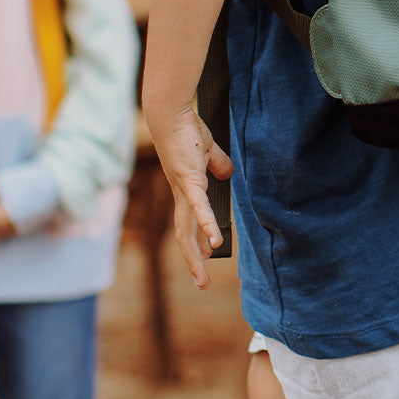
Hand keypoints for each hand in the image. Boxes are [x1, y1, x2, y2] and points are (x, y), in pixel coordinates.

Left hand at [149, 109, 232, 289]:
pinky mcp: (189, 179)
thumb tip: (227, 174)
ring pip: (187, 230)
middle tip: (200, 282)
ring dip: (194, 255)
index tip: (206, 255)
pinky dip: (207, 225)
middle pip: (184, 235)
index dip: (196, 241)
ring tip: (202, 276)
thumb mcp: (207, 151)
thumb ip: (218, 164)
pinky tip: (216, 241)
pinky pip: (200, 208)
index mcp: (185, 189)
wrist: (171, 115)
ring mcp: (183, 189)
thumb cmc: (188, 130)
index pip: (189, 222)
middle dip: (192, 259)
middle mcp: (181, 195)